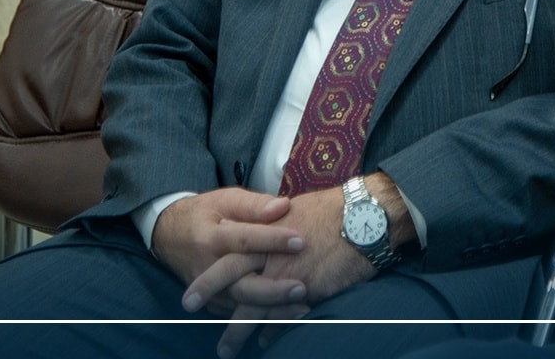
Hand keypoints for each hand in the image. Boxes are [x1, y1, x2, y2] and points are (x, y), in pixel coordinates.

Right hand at [151, 188, 308, 317]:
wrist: (169, 236)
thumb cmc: (205, 214)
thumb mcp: (226, 200)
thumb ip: (254, 204)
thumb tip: (284, 206)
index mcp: (211, 237)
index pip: (244, 240)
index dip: (272, 240)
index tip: (300, 241)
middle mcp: (207, 267)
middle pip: (240, 284)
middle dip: (271, 289)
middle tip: (301, 287)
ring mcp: (208, 289)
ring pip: (240, 304)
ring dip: (271, 309)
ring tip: (301, 307)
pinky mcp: (212, 302)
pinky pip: (237, 314)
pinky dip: (262, 317)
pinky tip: (287, 315)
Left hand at [196, 176, 411, 356]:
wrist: (366, 216)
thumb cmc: (336, 210)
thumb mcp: (298, 211)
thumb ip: (276, 227)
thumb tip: (266, 233)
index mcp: (267, 231)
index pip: (230, 254)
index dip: (209, 274)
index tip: (191, 289)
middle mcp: (271, 252)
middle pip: (232, 280)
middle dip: (209, 296)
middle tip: (188, 312)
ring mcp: (287, 273)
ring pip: (254, 307)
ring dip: (238, 331)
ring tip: (226, 350)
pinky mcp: (307, 290)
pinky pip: (282, 318)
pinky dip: (273, 333)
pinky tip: (266, 342)